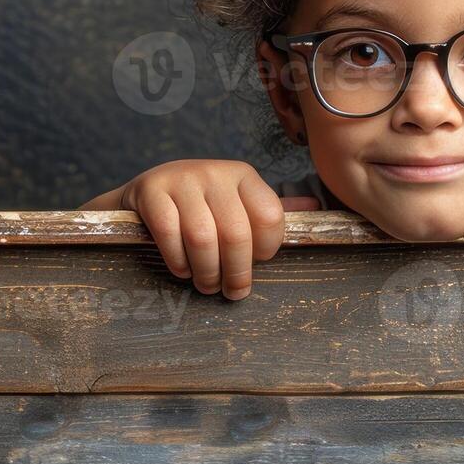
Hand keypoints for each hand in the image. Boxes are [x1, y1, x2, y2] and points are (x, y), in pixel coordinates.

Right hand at [113, 160, 317, 298]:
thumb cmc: (201, 206)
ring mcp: (181, 179)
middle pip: (237, 233)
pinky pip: (168, 234)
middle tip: (230, 290)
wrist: (147, 191)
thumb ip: (267, 211)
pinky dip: (178, 262)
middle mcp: (215, 172)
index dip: (266, 251)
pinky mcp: (151, 190)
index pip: (270, 217)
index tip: (256, 264)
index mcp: (244, 176)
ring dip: (206, 273)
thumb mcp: (236, 203)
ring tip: (206, 284)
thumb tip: (316, 207)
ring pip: (202, 238)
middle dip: (236, 273)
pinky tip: (182, 269)